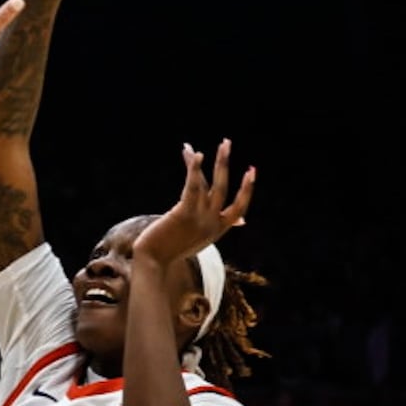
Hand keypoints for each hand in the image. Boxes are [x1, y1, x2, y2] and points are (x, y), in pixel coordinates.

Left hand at [132, 140, 254, 266]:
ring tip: (218, 143)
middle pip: (224, 188)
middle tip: (226, 142)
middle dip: (225, 163)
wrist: (153, 262)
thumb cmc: (173, 249)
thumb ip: (219, 225)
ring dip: (215, 161)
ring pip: (211, 184)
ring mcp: (200, 218)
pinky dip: (195, 169)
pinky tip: (196, 154)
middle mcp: (212, 223)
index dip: (247, 189)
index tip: (252, 170)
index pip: (239, 208)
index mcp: (217, 229)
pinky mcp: (184, 213)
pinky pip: (193, 186)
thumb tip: (243, 220)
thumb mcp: (201, 239)